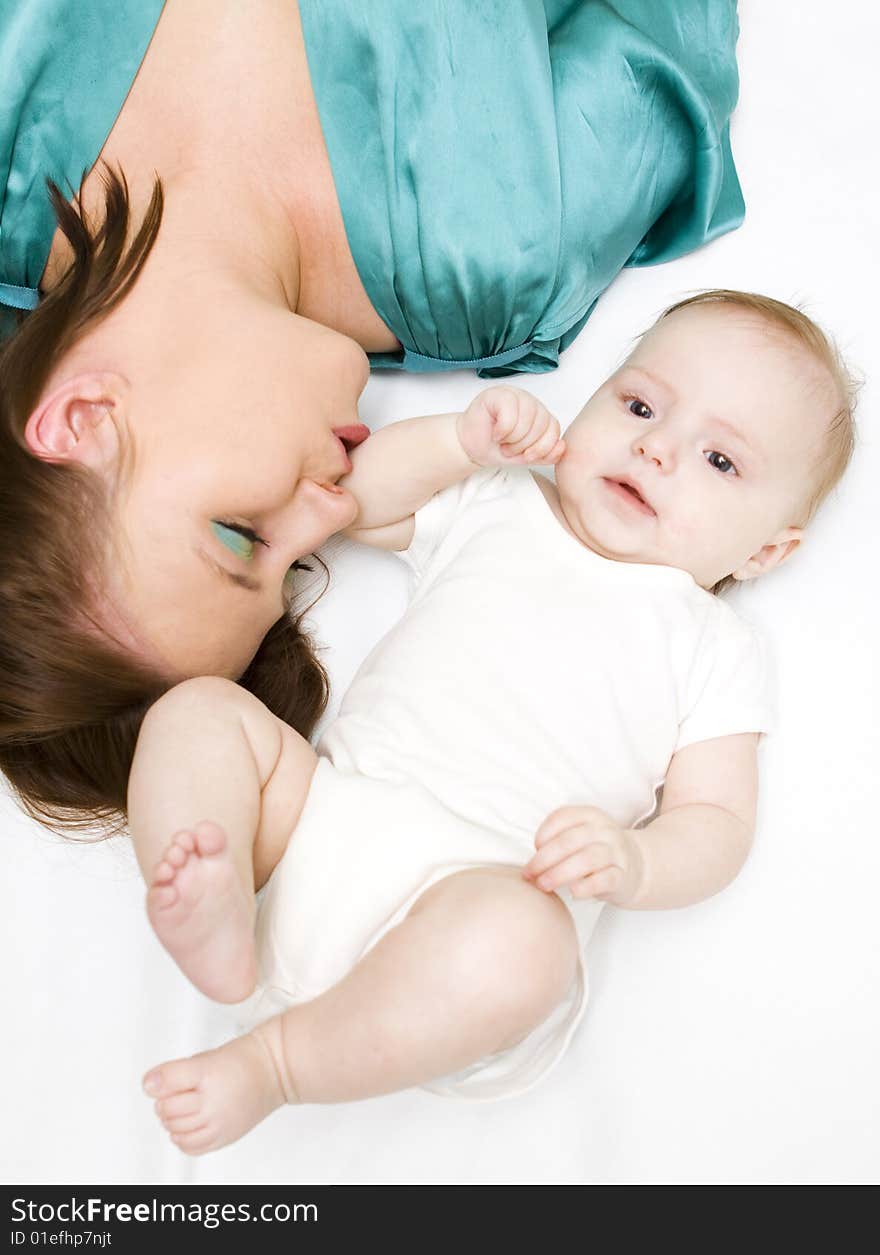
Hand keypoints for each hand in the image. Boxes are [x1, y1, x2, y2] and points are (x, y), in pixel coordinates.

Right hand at [456, 386, 564, 467]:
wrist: (471, 446)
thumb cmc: (497, 448)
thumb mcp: (526, 457)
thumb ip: (547, 454)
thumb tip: (562, 446)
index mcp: (541, 415)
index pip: (554, 429)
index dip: (542, 447)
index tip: (527, 456)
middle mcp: (531, 402)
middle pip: (540, 425)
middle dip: (523, 445)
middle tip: (509, 449)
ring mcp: (515, 395)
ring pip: (526, 420)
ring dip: (512, 440)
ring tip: (502, 442)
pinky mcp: (498, 394)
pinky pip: (509, 414)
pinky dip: (502, 431)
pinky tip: (495, 433)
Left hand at [523, 806, 643, 905]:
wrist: (635, 866)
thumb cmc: (596, 850)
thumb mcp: (580, 834)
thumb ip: (558, 838)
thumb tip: (532, 860)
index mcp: (591, 815)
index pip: (562, 817)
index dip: (543, 833)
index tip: (534, 849)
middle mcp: (605, 830)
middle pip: (570, 841)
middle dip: (544, 859)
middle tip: (529, 874)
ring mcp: (617, 852)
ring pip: (586, 859)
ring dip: (559, 874)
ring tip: (543, 885)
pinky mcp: (623, 876)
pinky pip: (604, 880)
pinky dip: (586, 887)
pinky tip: (572, 892)